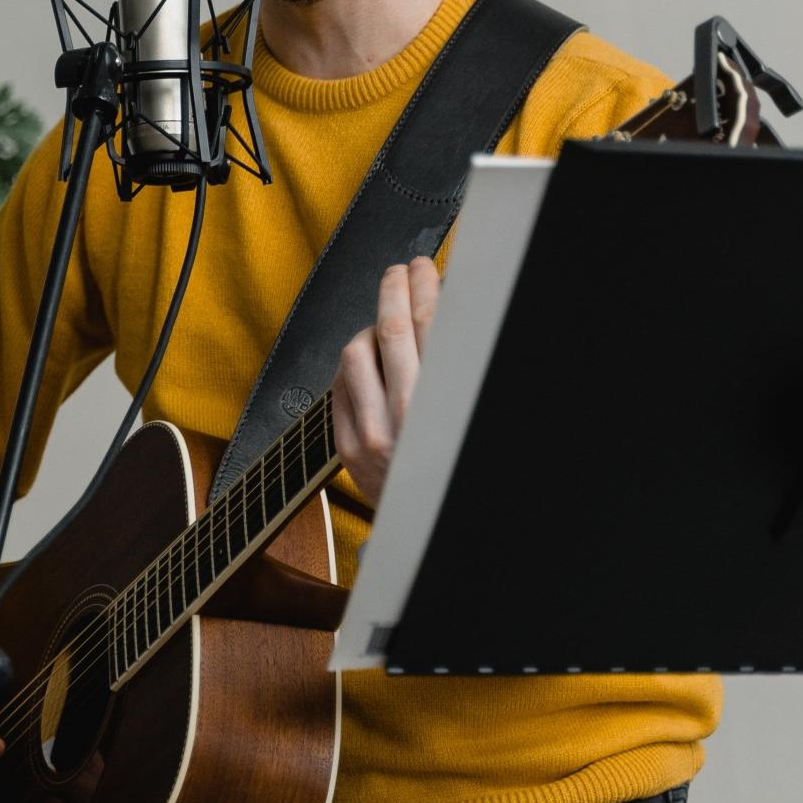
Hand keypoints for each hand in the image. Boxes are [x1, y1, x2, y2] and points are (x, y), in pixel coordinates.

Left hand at [329, 256, 439, 511]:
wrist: (431, 533)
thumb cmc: (452, 472)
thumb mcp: (464, 416)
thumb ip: (457, 368)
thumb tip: (444, 316)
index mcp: (442, 408)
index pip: (433, 328)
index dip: (427, 289)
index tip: (427, 269)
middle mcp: (406, 421)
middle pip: (392, 331)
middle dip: (395, 290)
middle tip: (401, 272)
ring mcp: (371, 436)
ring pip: (356, 355)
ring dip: (369, 329)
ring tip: (383, 323)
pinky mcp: (348, 451)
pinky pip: (338, 388)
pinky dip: (350, 366)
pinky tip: (364, 361)